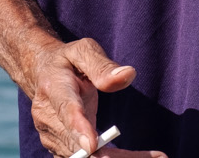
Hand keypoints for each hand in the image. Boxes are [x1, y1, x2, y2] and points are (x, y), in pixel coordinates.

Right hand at [25, 38, 160, 157]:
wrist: (41, 75)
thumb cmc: (68, 61)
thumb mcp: (83, 50)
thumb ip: (102, 65)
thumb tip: (128, 75)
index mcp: (54, 87)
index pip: (67, 110)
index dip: (79, 128)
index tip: (92, 145)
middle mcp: (48, 117)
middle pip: (79, 144)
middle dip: (113, 156)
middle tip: (157, 157)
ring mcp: (51, 136)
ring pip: (84, 157)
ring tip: (156, 157)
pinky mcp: (60, 148)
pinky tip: (136, 157)